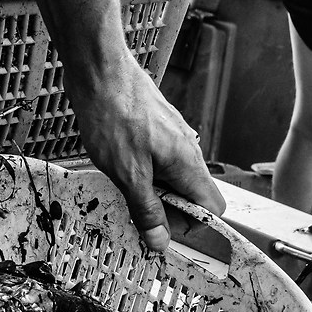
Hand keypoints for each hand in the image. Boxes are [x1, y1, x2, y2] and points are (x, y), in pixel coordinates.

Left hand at [69, 62, 226, 252]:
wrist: (100, 71)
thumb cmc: (114, 114)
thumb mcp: (128, 174)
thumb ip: (146, 210)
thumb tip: (160, 240)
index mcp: (188, 164)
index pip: (212, 209)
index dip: (190, 227)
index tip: (164, 233)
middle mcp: (188, 150)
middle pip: (192, 196)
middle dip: (168, 210)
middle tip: (137, 211)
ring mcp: (174, 138)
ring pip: (174, 178)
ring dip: (153, 191)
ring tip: (125, 186)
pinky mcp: (158, 130)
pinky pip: (160, 162)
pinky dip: (144, 172)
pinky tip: (121, 167)